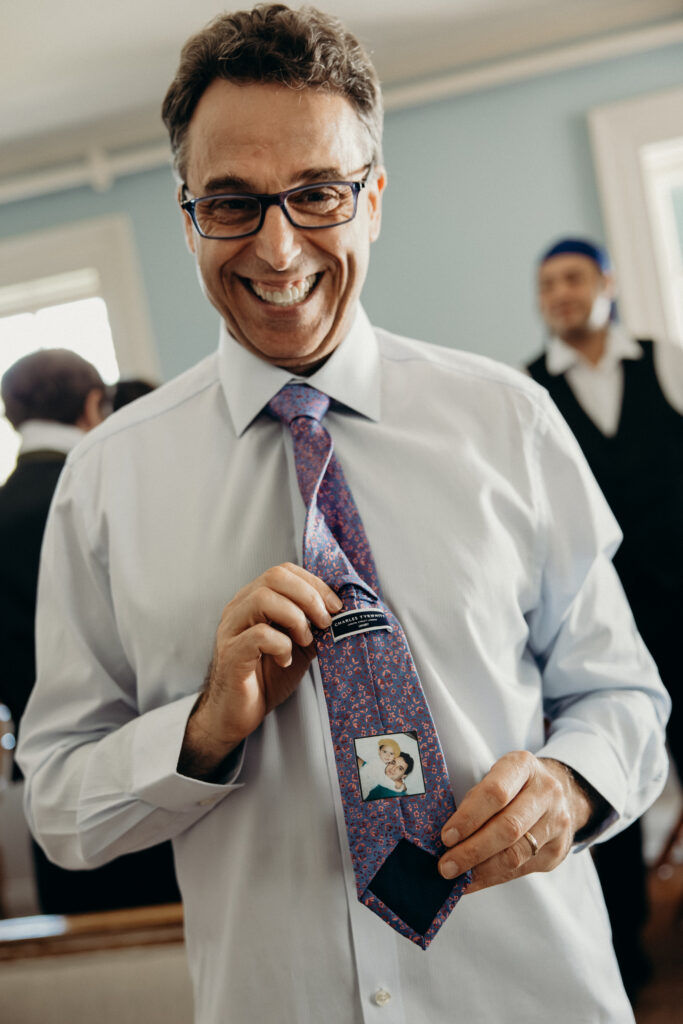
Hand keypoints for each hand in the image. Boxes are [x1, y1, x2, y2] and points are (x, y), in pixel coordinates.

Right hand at [180, 563, 340, 777]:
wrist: (239, 713)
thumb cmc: (267, 677)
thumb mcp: (299, 646)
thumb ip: (314, 626)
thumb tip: (342, 613)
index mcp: (254, 600)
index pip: (284, 571)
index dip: (314, 583)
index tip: (335, 606)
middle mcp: (239, 608)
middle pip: (274, 577)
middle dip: (309, 596)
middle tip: (325, 621)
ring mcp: (231, 629)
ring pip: (263, 598)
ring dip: (295, 617)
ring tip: (305, 640)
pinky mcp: (231, 654)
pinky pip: (258, 635)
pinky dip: (281, 645)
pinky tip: (285, 660)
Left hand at [438, 753, 593, 892]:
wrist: (557, 795)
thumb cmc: (514, 786)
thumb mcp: (495, 777)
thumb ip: (475, 801)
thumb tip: (448, 837)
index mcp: (522, 766)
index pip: (495, 793)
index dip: (469, 817)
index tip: (446, 836)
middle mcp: (545, 792)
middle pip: (507, 827)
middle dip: (472, 850)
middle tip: (447, 865)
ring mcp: (556, 822)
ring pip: (516, 854)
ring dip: (482, 869)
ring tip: (458, 877)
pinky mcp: (557, 850)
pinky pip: (522, 869)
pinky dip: (493, 877)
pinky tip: (475, 879)